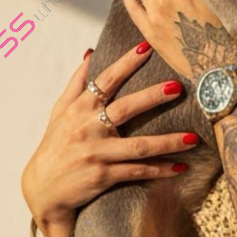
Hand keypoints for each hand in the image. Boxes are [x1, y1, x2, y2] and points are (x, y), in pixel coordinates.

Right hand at [21, 42, 198, 226]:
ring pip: (138, 146)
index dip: (125, 63)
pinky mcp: (103, 176)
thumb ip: (77, 83)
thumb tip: (90, 52)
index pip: (105, 80)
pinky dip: (160, 170)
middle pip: (125, 108)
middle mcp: (87, 129)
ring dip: (168, 142)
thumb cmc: (56, 145)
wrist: (43, 189)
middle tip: (178, 86)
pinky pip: (137, 171)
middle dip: (152, 96)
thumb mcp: (60, 112)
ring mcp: (96, 153)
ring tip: (193, 138)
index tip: (146, 47)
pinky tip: (181, 166)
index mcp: (79, 108)